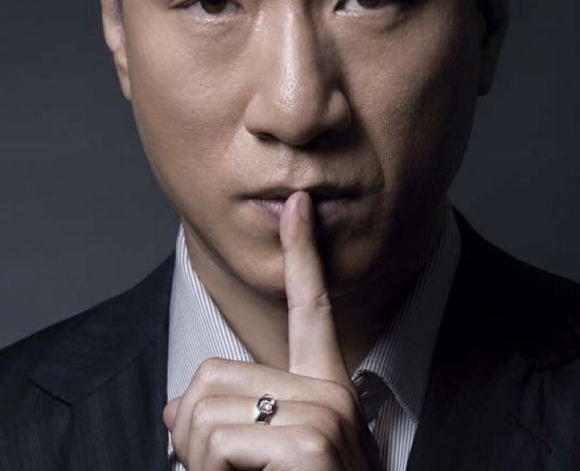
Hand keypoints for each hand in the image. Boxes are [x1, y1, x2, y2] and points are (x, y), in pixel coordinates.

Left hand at [163, 191, 382, 469]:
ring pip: (206, 411)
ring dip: (198, 465)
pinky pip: (219, 441)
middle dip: (194, 436)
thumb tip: (175, 409)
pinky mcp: (314, 440)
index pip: (311, 308)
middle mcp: (334, 393)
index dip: (303, 253)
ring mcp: (329, 414)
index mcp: (324, 390)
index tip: (297, 204)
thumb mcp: (259, 462)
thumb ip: (225, 423)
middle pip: (213, 376)